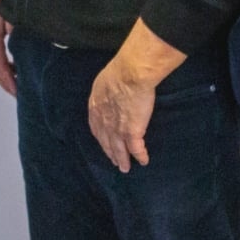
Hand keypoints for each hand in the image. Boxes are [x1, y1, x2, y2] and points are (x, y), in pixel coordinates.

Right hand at [0, 0, 15, 95]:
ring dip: (5, 75)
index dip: (7, 79)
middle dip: (6, 82)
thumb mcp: (13, 2)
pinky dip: (4, 65)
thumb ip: (16, 22)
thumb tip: (19, 41)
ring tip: (21, 85)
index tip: (19, 91)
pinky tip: (17, 68)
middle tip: (23, 95)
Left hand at [87, 21, 186, 172]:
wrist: (130, 74)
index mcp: (95, 107)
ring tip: (125, 168)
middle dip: (109, 152)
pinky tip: (143, 161)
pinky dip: (140, 156)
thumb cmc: (119, 71)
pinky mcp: (132, 132)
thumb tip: (110, 92)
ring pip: (119, 149)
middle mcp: (103, 121)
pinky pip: (136, 149)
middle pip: (106, 141)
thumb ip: (105, 91)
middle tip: (114, 161)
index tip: (104, 144)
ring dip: (122, 160)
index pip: (96, 127)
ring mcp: (117, 128)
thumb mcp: (103, 81)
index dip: (101, 138)